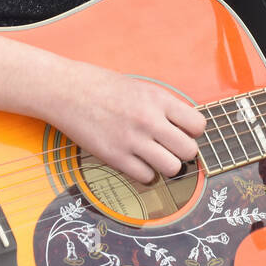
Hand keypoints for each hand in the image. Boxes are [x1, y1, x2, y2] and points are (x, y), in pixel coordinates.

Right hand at [45, 59, 205, 184]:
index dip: (193, 132)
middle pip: (189, 150)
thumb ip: (164, 107)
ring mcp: (132, 140)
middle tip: (170, 148)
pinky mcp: (115, 157)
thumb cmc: (103, 87)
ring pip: (172, 169)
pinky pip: (146, 178)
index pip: (198, 125)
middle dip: (183, 152)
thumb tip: (185, 129)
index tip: (182, 132)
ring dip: (167, 166)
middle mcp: (149, 120)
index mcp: (158, 99)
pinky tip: (138, 164)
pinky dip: (145, 175)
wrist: (67, 91)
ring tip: (156, 158)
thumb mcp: (141, 87)